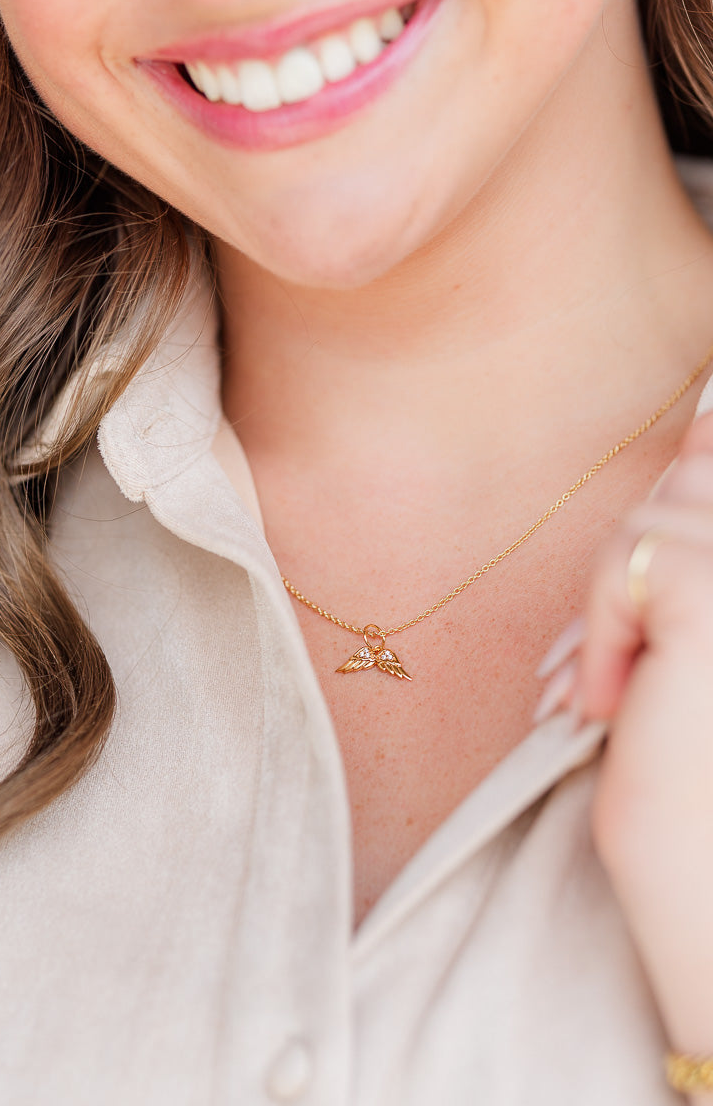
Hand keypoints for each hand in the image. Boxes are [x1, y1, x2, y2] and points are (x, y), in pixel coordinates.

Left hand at [539, 410, 712, 1058]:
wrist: (704, 879)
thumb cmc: (693, 760)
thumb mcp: (693, 629)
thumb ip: (699, 533)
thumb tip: (704, 422)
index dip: (689, 490)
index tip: (663, 583)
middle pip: (688, 485)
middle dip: (636, 570)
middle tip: (620, 670)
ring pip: (649, 522)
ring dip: (613, 605)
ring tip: (616, 694)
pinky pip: (631, 562)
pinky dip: (600, 626)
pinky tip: (606, 703)